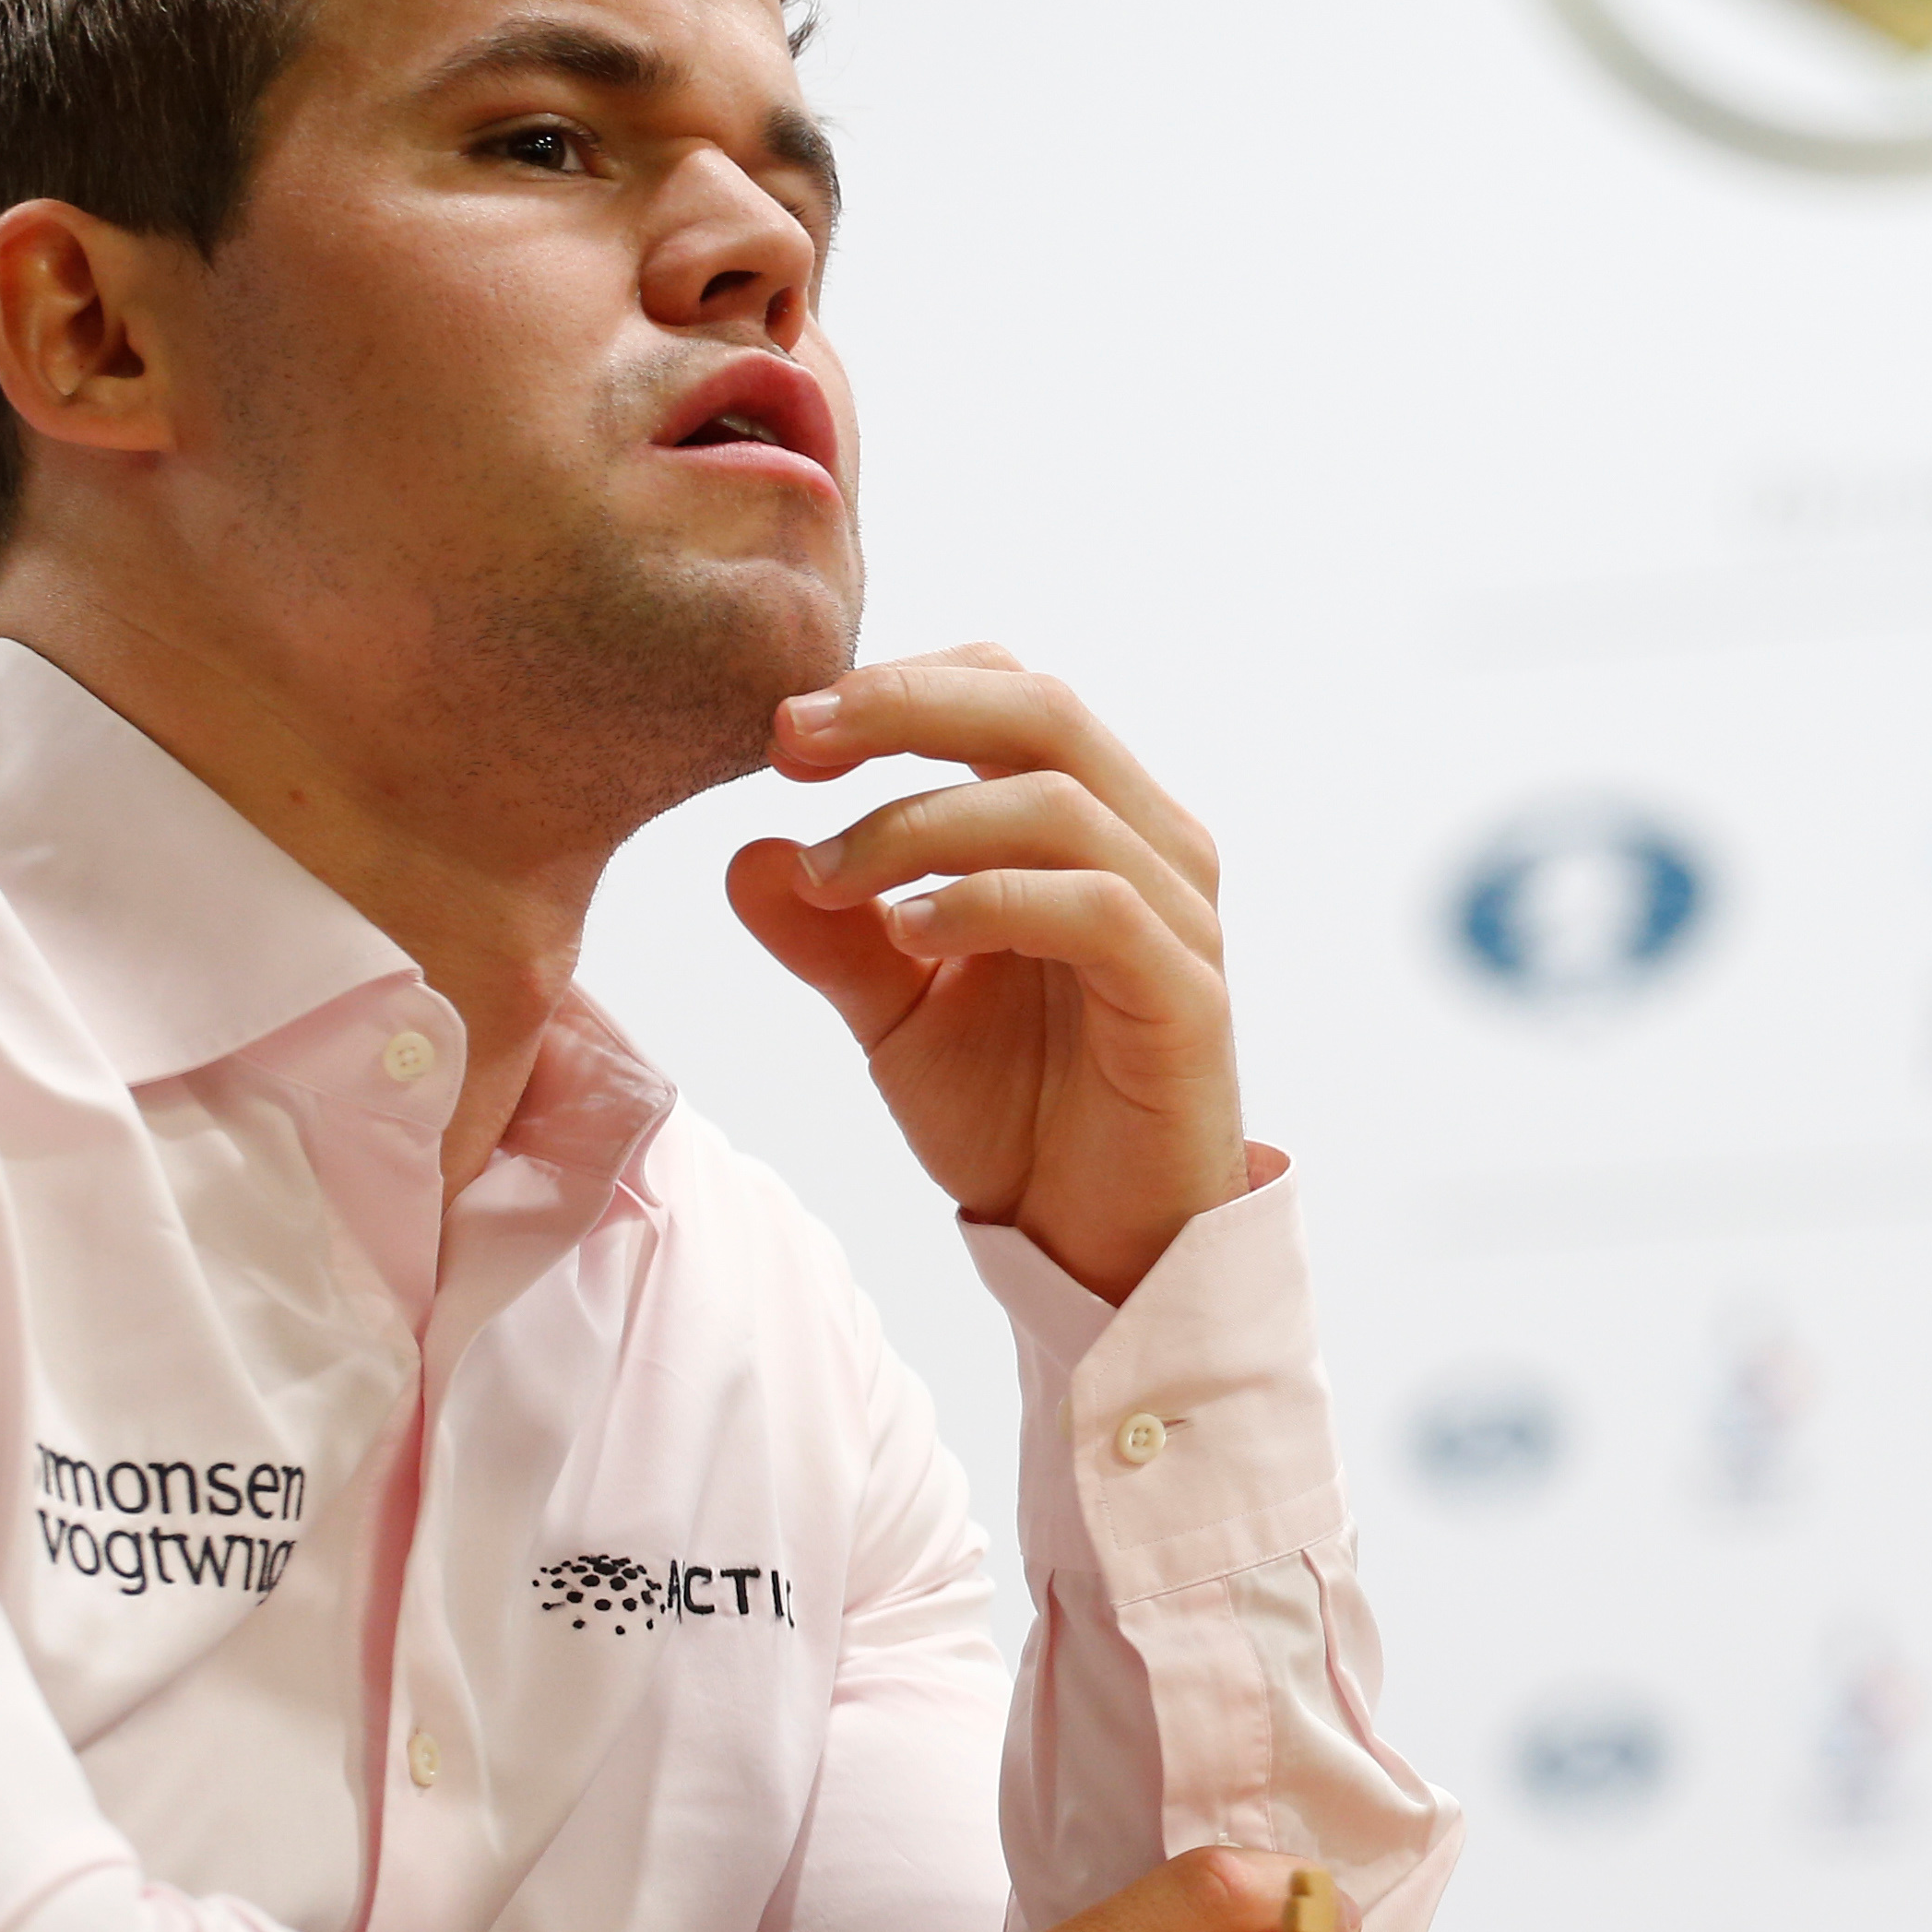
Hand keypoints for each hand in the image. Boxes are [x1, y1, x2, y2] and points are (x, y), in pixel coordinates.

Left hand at [725, 645, 1252, 1300]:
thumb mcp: (895, 1010)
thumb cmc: (1020, 1111)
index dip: (900, 685)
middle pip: (1040, 709)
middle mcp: (1151, 844)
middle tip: (790, 742)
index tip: (785, 731)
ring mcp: (1178, 915)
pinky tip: (907, 931)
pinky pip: (1094, 906)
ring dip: (920, 823)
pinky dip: (989, 899)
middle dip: (903, 708)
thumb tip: (745, 854)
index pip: (1009, 689)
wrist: (1101, 1245)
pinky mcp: (1186, 994)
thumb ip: (829, 933)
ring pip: (1058, 801)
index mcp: (1093, 820)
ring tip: (827, 875)